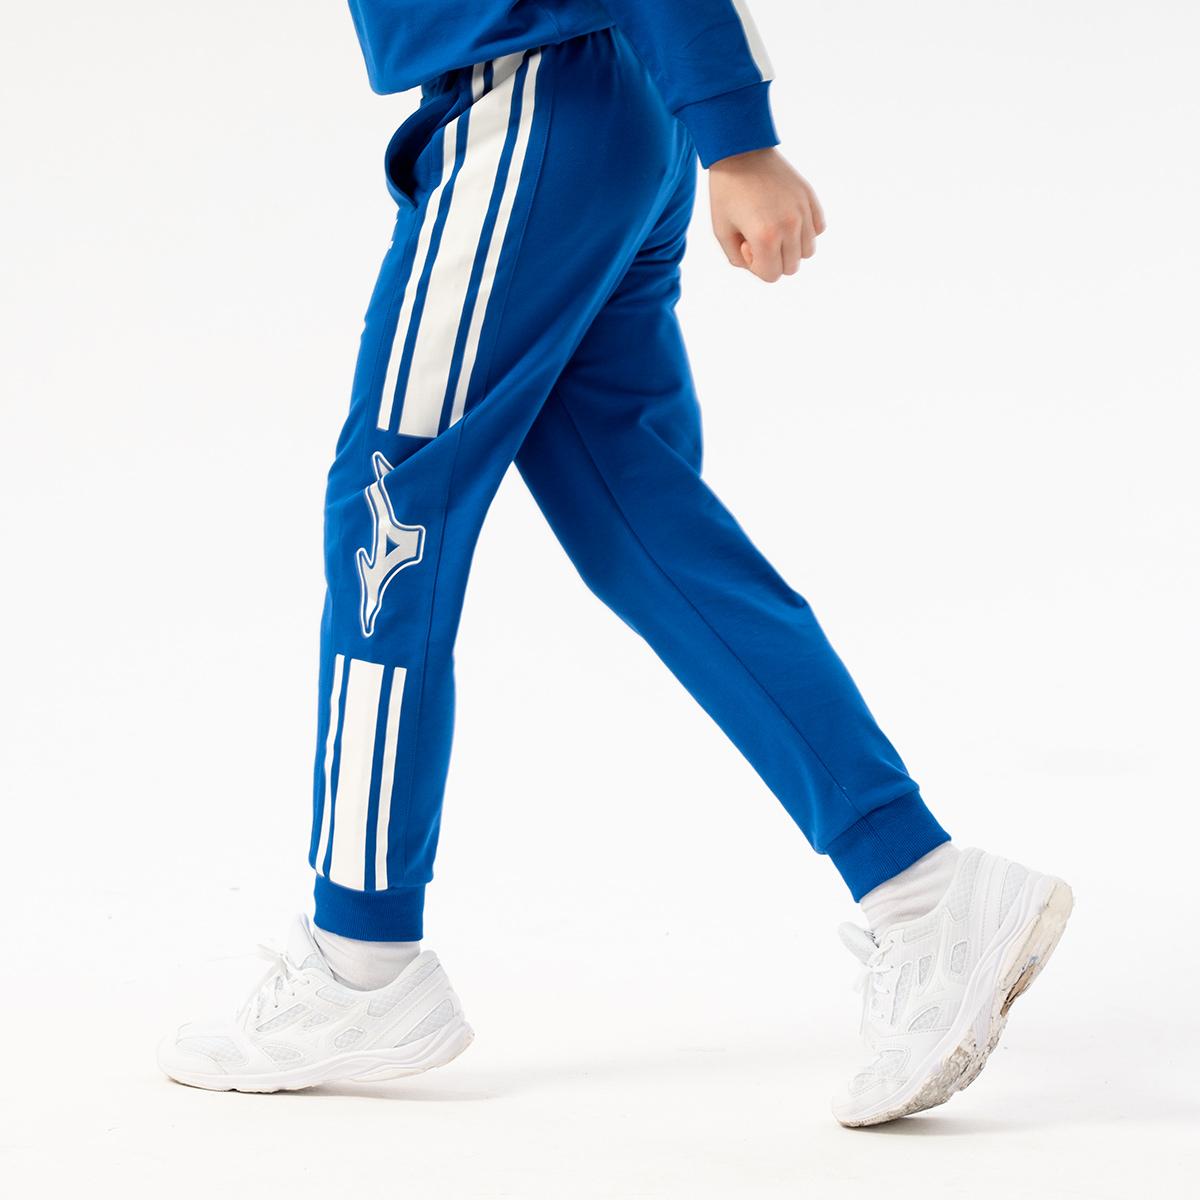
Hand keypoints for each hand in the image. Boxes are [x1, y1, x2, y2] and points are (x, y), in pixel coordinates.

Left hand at [709, 148, 825, 282]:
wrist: (740, 151)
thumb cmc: (726, 193)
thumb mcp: (722, 232)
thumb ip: (739, 260)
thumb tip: (762, 266)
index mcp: (765, 237)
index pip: (771, 276)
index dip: (756, 265)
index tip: (745, 242)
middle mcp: (790, 226)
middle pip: (791, 267)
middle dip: (773, 259)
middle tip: (758, 234)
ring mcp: (803, 211)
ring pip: (807, 251)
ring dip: (790, 247)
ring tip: (774, 227)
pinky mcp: (810, 198)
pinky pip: (817, 229)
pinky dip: (805, 230)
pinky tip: (786, 217)